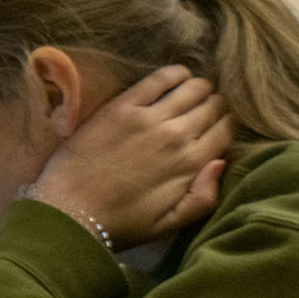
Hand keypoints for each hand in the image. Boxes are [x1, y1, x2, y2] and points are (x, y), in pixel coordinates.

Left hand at [27, 65, 232, 248]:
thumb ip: (204, 197)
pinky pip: (160, 78)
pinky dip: (175, 73)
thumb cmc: (121, 223)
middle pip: (212, 106)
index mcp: (192, 165)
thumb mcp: (170, 224)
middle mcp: (178, 136)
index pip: (226, 130)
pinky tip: (177, 76)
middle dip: (214, 104)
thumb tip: (220, 162)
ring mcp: (150, 118)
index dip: (227, 123)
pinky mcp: (123, 106)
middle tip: (205, 108)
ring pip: (192, 88)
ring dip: (198, 87)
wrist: (70, 211)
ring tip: (193, 92)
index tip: (220, 124)